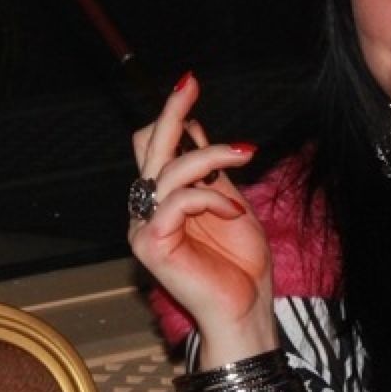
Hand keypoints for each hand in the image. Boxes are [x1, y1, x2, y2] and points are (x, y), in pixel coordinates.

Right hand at [128, 73, 273, 350]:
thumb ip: (209, 171)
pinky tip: (234, 212)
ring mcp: (144, 227)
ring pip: (168, 169)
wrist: (246, 308)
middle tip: (189, 83)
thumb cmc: (240, 263)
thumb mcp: (229, 202)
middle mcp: (147, 210)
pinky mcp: (151, 244)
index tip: (189, 85)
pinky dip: (212, 198)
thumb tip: (193, 127)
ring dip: (211, 155)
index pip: (152, 148)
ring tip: (246, 154)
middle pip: (149, 149)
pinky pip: (178, 200)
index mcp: (163, 200)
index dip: (169, 117)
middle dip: (171, 112)